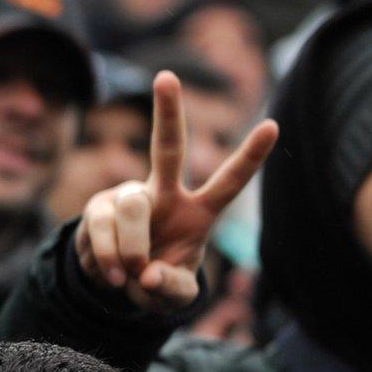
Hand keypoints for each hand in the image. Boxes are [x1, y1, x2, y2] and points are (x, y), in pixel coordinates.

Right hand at [73, 72, 278, 310]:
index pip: (229, 182)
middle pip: (168, 148)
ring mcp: (128, 197)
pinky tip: (110, 274)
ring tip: (125, 276)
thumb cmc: (157, 281)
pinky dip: (105, 257)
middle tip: (165, 77)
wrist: (116, 285)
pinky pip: (100, 227)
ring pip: (131, 207)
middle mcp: (165, 194)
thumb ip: (171, 288)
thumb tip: (146, 275)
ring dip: (129, 248)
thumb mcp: (174, 295)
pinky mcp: (98, 208)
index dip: (250, 156)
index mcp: (198, 212)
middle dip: (168, 112)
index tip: (274, 125)